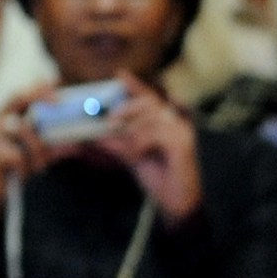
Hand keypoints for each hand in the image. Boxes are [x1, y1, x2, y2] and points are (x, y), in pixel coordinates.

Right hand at [0, 91, 43, 240]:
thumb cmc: (7, 172)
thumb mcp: (30, 157)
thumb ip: (46, 147)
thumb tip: (71, 143)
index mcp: (3, 120)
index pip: (18, 98)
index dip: (36, 91)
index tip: (55, 87)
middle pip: (17, 102)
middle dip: (39, 101)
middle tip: (58, 107)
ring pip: (22, 130)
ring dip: (37, 151)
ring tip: (38, 167)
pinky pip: (17, 155)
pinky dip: (23, 168)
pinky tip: (17, 175)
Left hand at [96, 78, 202, 226]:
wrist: (175, 202)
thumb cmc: (157, 176)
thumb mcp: (131, 155)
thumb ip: (116, 141)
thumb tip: (93, 134)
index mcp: (165, 122)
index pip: (149, 97)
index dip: (136, 85)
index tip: (120, 74)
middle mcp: (176, 123)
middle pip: (149, 102)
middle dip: (126, 108)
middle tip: (111, 120)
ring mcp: (182, 133)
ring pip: (150, 118)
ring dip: (132, 132)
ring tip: (127, 149)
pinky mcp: (183, 144)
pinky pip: (155, 134)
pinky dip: (140, 143)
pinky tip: (137, 155)